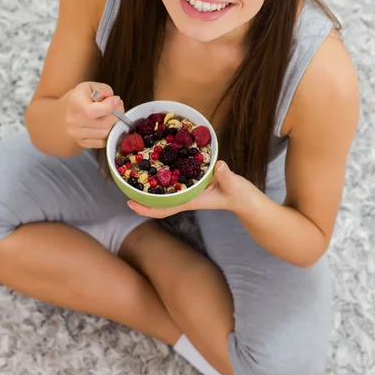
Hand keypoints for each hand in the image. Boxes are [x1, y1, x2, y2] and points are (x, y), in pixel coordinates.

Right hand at [65, 81, 123, 148]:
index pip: (92, 111)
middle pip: (103, 124)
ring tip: (113, 115)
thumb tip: (113, 100)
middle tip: (119, 107)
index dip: (109, 106)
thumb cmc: (83, 96)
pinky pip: (102, 142)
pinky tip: (108, 125)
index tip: (116, 99)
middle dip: (117, 115)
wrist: (68, 109)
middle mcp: (72, 120)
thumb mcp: (92, 86)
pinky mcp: (81, 142)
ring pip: (105, 134)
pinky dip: (109, 134)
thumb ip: (104, 90)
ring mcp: (75, 133)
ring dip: (114, 125)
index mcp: (74, 102)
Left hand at [127, 161, 255, 217]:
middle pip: (160, 202)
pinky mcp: (198, 184)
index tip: (129, 203)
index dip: (146, 208)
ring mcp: (193, 192)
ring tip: (137, 173)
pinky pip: (177, 183)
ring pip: (167, 193)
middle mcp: (189, 197)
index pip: (165, 209)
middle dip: (142, 197)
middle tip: (124, 185)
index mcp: (193, 200)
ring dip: (152, 187)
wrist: (250, 203)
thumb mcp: (235, 185)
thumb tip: (218, 165)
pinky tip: (162, 166)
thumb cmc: (242, 197)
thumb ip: (227, 176)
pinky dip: (166, 177)